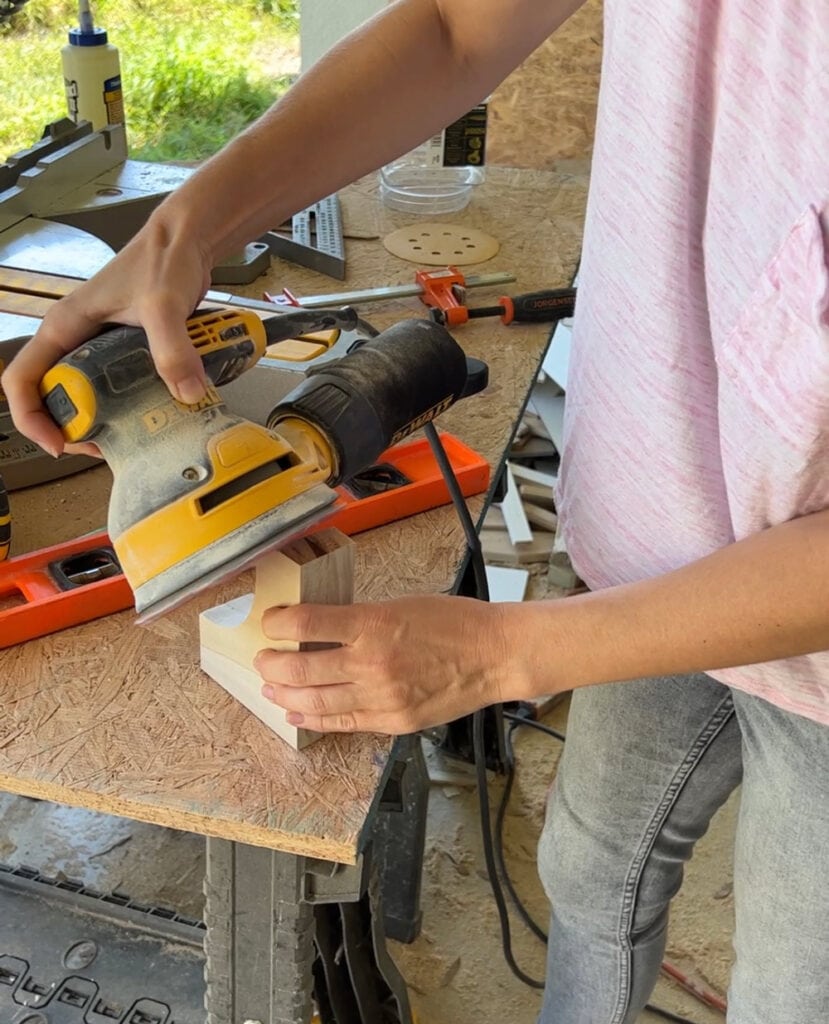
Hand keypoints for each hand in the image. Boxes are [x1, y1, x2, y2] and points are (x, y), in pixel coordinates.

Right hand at [0, 218, 212, 455]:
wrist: (188, 241)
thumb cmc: (163, 259)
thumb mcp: (164, 305)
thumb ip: (173, 348)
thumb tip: (187, 394)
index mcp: (64, 327)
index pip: (22, 380)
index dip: (32, 418)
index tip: (60, 443)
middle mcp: (75, 340)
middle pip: (53, 397)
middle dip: (71, 428)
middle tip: (102, 449)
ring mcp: (99, 347)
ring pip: (84, 397)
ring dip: (100, 423)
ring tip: (126, 440)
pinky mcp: (126, 351)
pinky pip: (116, 389)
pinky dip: (128, 408)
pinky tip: (151, 418)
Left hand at [255, 595, 513, 734]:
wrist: (494, 656)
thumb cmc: (454, 622)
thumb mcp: (400, 605)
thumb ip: (361, 620)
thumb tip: (322, 629)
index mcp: (373, 624)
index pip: (307, 623)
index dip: (278, 623)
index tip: (270, 622)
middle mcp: (371, 663)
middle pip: (300, 669)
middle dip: (272, 665)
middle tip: (262, 659)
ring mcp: (381, 697)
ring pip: (315, 702)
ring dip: (284, 695)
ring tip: (270, 689)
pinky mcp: (392, 721)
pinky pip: (343, 723)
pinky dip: (314, 720)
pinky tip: (297, 715)